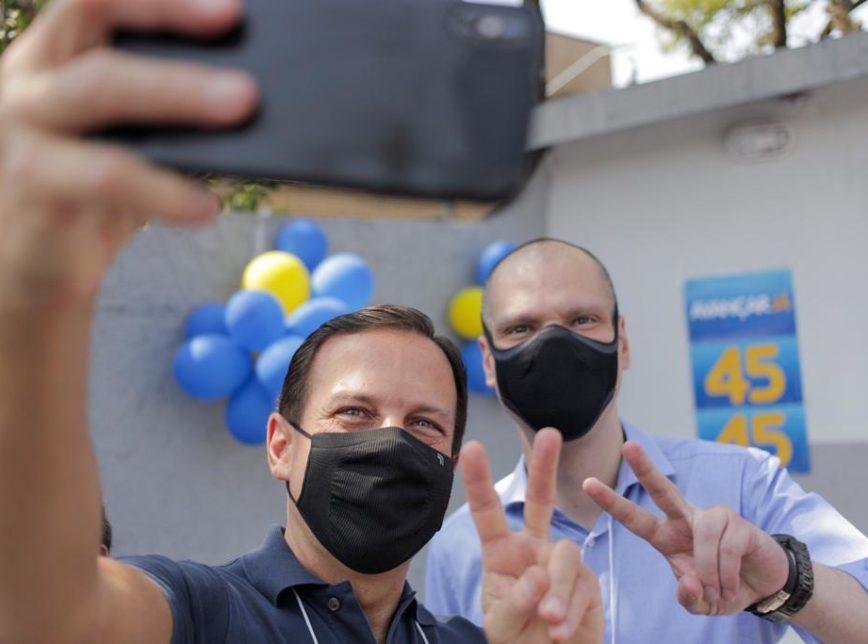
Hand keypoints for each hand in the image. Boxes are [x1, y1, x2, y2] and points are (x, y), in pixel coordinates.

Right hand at [0, 0, 257, 308]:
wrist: (29, 275)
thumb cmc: (83, 204)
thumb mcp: (124, 150)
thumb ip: (165, 123)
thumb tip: (244, 105)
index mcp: (54, 59)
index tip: (228, 7)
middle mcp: (28, 80)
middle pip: (93, 17)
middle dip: (174, 21)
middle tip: (242, 49)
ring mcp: (22, 127)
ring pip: (99, 88)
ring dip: (178, 92)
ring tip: (242, 107)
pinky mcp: (32, 183)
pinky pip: (106, 174)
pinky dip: (165, 188)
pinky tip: (205, 205)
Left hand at [463, 429, 602, 642]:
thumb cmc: (518, 640)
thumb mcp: (501, 624)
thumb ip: (514, 601)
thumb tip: (539, 575)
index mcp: (501, 553)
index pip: (488, 513)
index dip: (479, 481)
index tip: (473, 448)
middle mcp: (533, 549)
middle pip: (541, 501)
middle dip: (546, 467)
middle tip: (551, 434)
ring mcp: (561, 563)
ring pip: (565, 555)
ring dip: (556, 591)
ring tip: (548, 621)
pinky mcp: (588, 581)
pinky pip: (582, 584)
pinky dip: (570, 609)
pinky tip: (559, 631)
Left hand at [583, 441, 789, 615]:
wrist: (764, 587)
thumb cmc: (724, 588)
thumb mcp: (702, 603)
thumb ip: (689, 598)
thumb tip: (688, 582)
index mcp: (667, 536)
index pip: (635, 518)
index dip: (612, 503)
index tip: (587, 483)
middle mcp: (687, 519)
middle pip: (663, 490)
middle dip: (645, 468)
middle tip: (627, 446)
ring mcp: (714, 517)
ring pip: (703, 534)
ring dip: (710, 570)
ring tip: (719, 590)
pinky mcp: (740, 523)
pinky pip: (726, 546)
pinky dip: (727, 573)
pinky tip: (732, 583)